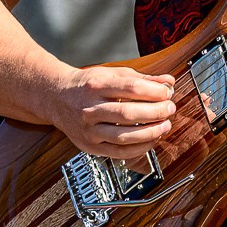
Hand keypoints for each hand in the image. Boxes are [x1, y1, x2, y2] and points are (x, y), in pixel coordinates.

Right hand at [51, 65, 176, 159]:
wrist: (56, 98)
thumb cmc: (87, 85)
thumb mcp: (112, 74)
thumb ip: (141, 78)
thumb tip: (168, 82)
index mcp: (96, 85)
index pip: (131, 88)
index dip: (155, 91)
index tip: (167, 92)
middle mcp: (89, 108)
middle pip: (128, 113)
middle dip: (156, 112)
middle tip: (170, 109)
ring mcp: (88, 129)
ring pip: (123, 136)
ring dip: (150, 133)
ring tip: (165, 126)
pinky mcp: (89, 146)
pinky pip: (118, 152)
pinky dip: (139, 148)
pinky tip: (151, 140)